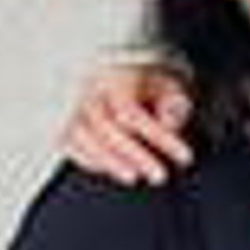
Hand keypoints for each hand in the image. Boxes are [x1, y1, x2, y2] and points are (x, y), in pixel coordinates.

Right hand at [61, 58, 195, 187]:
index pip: (134, 111)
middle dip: (135, 155)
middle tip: (159, 176)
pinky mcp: (64, 120)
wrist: (121, 72)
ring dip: (109, 162)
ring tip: (133, 177)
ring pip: (81, 137)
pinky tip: (111, 170)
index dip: (158, 137)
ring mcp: (73, 105)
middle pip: (105, 126)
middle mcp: (90, 90)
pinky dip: (89, 160)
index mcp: (117, 76)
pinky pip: (68, 143)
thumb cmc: (150, 85)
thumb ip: (173, 105)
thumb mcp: (172, 87)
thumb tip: (167, 125)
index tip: (184, 156)